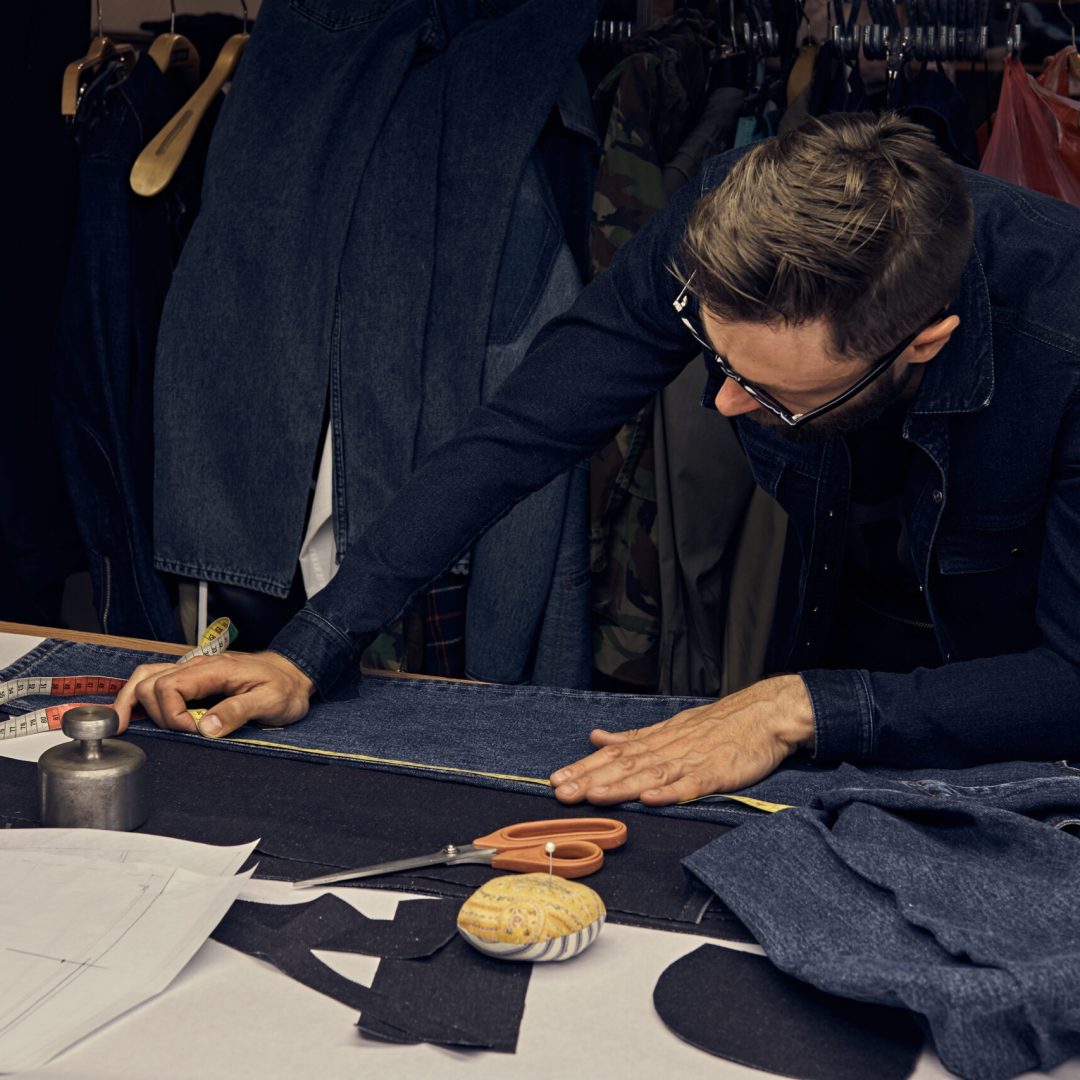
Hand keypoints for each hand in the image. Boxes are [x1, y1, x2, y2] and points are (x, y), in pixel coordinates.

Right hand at [112, 651, 315, 738]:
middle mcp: (197, 666)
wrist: (294, 674)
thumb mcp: (271, 702)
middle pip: (149, 683)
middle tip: (178, 733)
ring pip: (145, 678)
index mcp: (213, 669)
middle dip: (153, 713)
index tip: (194, 731)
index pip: (169, 688)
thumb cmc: (285, 688)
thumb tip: (206, 727)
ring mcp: (192, 670)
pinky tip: (133, 715)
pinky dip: (139, 698)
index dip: (173, 715)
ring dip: (132, 702)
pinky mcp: (192, 679)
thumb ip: (238, 712)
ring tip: (122, 725)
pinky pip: (156, 682)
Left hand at [548, 675, 814, 806]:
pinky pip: (691, 785)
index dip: (585, 767)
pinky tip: (650, 799)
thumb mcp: (671, 726)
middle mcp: (669, 748)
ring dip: (621, 787)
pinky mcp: (717, 773)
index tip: (556, 779)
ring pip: (650, 775)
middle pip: (625, 765)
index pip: (614, 754)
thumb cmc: (718, 724)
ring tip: (594, 796)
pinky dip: (670, 792)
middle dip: (591, 779)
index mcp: (657, 739)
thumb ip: (634, 737)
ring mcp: (693, 760)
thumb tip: (596, 736)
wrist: (765, 714)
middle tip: (562, 792)